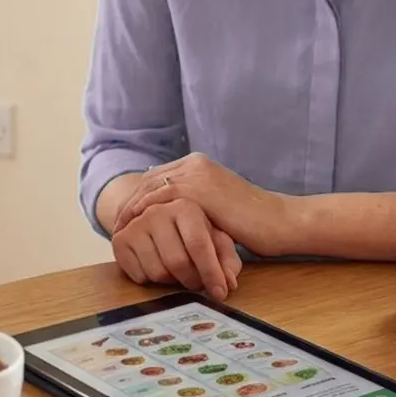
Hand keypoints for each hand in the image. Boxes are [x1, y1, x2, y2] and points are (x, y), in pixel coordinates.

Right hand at [111, 199, 243, 299]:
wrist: (152, 220)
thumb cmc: (191, 232)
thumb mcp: (214, 239)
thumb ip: (227, 259)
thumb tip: (229, 283)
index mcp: (184, 206)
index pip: (199, 245)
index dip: (211, 273)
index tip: (220, 293)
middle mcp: (157, 211)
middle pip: (177, 262)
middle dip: (192, 280)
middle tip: (197, 283)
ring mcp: (135, 225)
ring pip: (158, 272)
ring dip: (171, 281)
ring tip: (177, 272)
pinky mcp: (119, 241)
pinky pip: (139, 276)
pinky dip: (151, 280)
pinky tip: (157, 267)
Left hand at [114, 153, 293, 255]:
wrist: (279, 221)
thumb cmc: (254, 223)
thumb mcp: (218, 209)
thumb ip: (196, 207)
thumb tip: (172, 221)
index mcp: (199, 165)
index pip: (157, 178)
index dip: (139, 198)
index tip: (126, 219)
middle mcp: (195, 164)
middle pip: (149, 182)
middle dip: (130, 204)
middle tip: (115, 227)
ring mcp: (195, 174)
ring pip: (150, 190)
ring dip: (131, 211)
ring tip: (119, 232)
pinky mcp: (197, 190)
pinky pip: (159, 201)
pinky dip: (143, 215)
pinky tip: (134, 231)